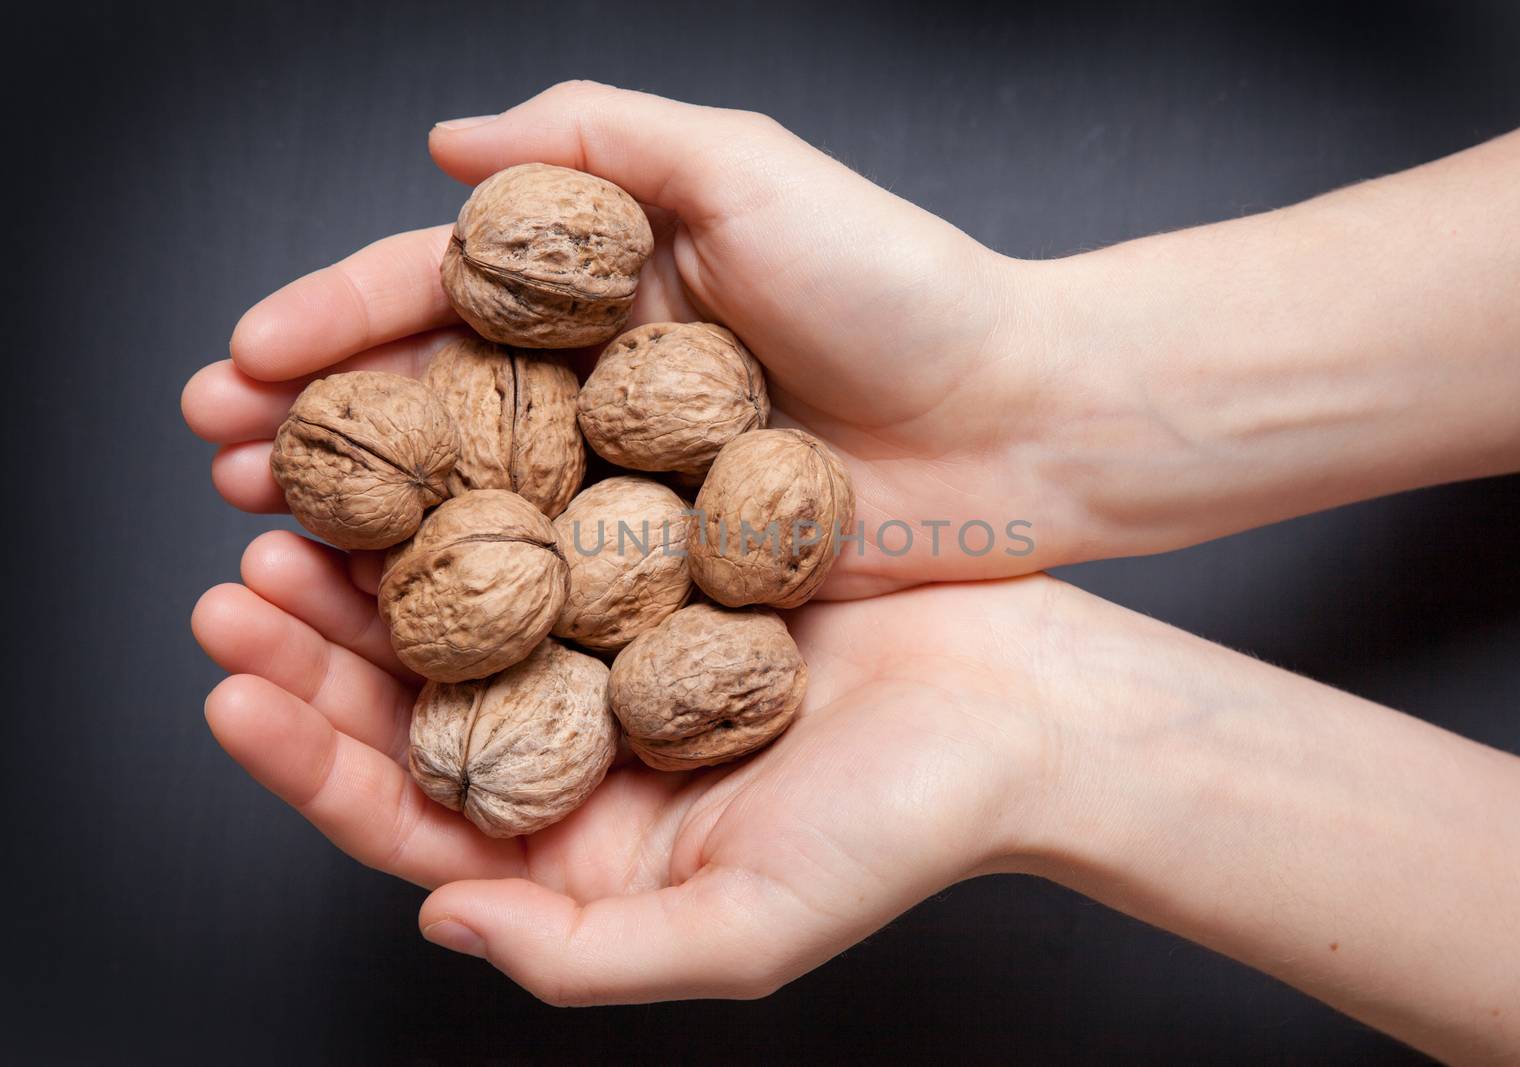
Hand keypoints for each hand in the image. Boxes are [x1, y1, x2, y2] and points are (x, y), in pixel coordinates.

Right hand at [181, 81, 1084, 596]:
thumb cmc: (901, 285)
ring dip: (370, 522)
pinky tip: (396, 622)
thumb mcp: (749, 169)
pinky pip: (556, 587)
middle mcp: (606, 384)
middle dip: (322, 427)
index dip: (336, 321)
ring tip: (271, 543)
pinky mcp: (675, 569)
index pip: (441, 296)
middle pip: (436, 405)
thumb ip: (600, 138)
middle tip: (221, 460)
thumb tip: (441, 140)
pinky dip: (474, 603)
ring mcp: (634, 483)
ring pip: (476, 503)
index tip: (242, 358)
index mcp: (609, 284)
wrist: (1025, 418)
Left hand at [192, 530, 1061, 1001]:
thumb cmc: (906, 832)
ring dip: (380, 570)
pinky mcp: (668, 575)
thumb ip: (586, 956)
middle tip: (240, 579)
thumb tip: (440, 917)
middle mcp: (586, 757)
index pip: (412, 820)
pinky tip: (435, 462)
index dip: (312, 764)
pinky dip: (487, 505)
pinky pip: (552, 538)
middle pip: (416, 709)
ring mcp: (622, 659)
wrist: (1024, 714)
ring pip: (467, 615)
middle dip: (315, 653)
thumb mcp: (746, 929)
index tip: (232, 696)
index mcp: (582, 857)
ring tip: (297, 515)